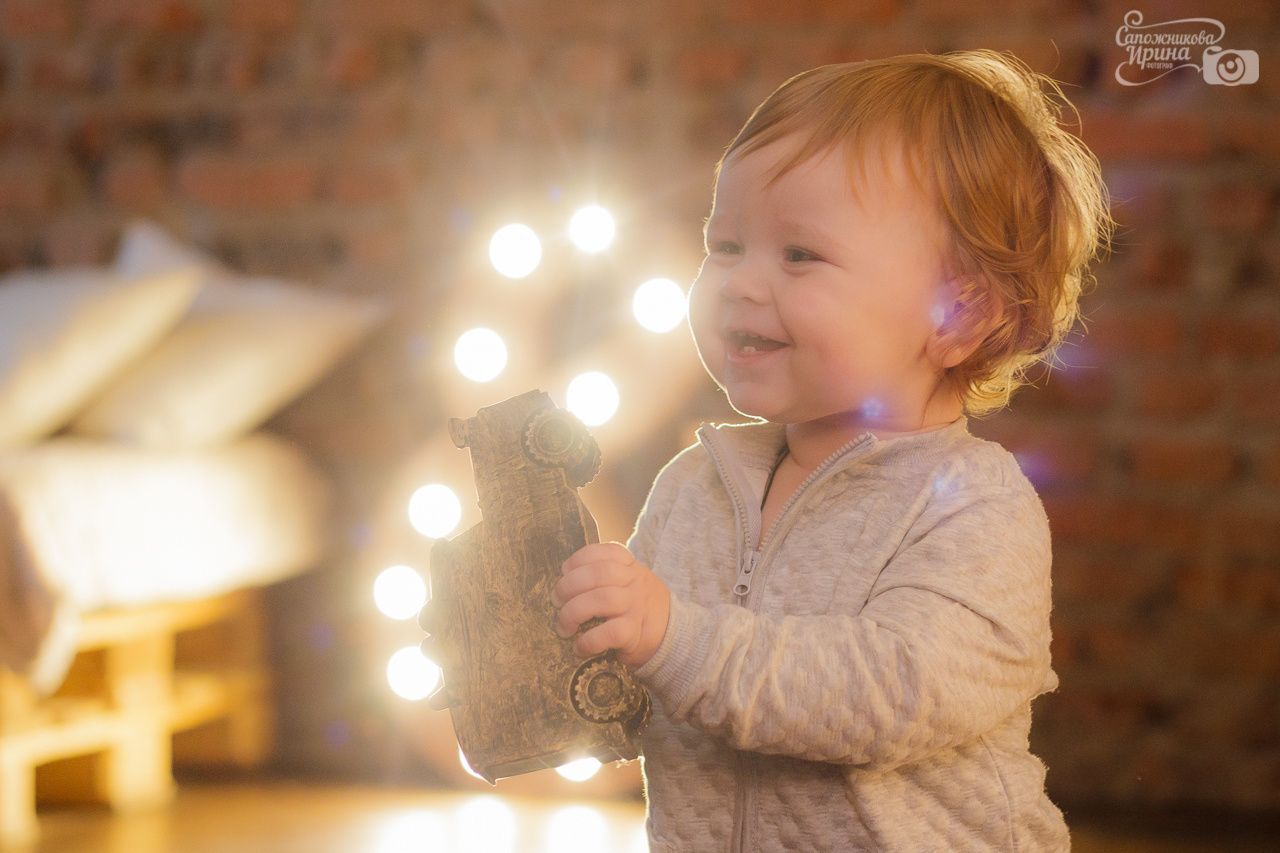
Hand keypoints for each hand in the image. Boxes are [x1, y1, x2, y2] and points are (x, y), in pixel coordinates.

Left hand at [552, 542, 669, 667]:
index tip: (564, 571)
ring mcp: (637, 607)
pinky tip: (579, 647)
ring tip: (563, 628)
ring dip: (573, 613)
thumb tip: (565, 578)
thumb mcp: (629, 583)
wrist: (672, 637)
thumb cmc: (639, 608)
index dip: (579, 559)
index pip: (605, 552)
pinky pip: (610, 633)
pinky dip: (588, 640)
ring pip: (601, 600)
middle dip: (569, 586)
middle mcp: (635, 583)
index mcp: (631, 567)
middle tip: (556, 602)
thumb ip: (604, 576)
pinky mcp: (636, 633)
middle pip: (599, 574)